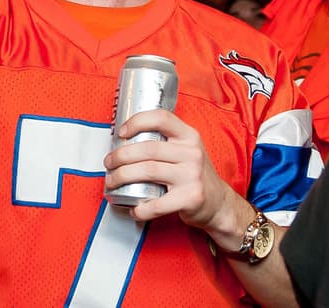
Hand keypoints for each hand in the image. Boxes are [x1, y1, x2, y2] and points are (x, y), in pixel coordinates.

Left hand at [102, 109, 241, 233]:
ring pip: (147, 171)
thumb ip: (164, 142)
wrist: (219, 204)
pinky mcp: (190, 199)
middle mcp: (192, 153)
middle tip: (108, 163)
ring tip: (112, 182)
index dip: (137, 122)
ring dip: (122, 177)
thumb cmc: (193, 175)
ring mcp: (192, 176)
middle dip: (120, 156)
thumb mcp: (186, 150)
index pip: (161, 118)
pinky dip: (140, 208)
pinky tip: (133, 209)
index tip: (121, 133)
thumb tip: (123, 140)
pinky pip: (157, 204)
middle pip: (147, 149)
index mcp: (189, 136)